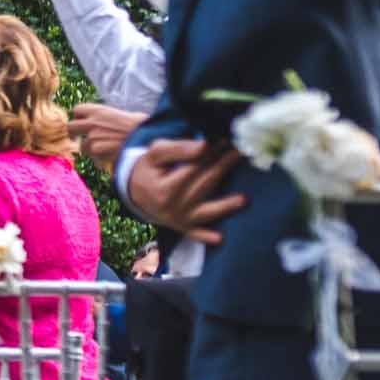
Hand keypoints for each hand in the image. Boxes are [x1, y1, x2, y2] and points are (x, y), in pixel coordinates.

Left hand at [70, 102, 143, 168]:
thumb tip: (94, 126)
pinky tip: (111, 158)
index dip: (78, 117)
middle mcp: (92, 122)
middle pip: (70, 127)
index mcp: (99, 110)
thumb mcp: (119, 115)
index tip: (82, 123)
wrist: (147, 137)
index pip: (77, 110)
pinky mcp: (96, 149)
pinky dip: (100, 160)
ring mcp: (92, 136)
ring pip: (82, 146)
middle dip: (74, 134)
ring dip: (91, 150)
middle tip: (80, 139)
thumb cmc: (139, 126)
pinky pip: (92, 158)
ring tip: (107, 151)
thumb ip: (103, 119)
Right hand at [125, 136, 246, 244]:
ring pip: (206, 212)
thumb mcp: (156, 154)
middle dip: (223, 168)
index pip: (193, 168)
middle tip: (240, 153)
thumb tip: (204, 146)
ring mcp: (178, 220)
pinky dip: (206, 237)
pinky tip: (219, 239)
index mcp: (164, 189)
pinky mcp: (183, 228)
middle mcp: (171, 207)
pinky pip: (196, 234)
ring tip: (244, 199)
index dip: (210, 153)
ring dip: (225, 206)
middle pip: (203, 186)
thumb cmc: (149, 169)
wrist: (135, 192)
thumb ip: (179, 149)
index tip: (225, 141)